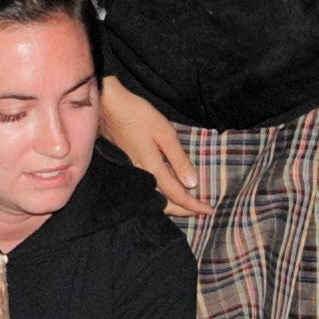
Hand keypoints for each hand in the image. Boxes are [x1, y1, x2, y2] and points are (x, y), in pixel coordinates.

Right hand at [100, 78, 202, 219]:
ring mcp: (133, 172)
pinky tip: (166, 189)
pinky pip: (147, 189)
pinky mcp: (128, 165)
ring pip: (155, 198)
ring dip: (172, 205)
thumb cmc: (139, 116)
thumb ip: (178, 160)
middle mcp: (141, 176)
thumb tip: (193, 184)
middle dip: (184, 210)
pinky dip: (161, 195)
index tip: (209, 210)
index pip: (177, 195)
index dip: (194, 205)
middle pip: (164, 203)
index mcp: (152, 169)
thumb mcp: (165, 135)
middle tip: (201, 211)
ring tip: (187, 205)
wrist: (109, 107)